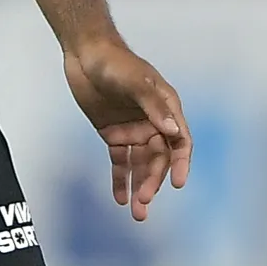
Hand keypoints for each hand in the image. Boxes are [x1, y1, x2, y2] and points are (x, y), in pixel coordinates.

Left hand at [64, 37, 191, 220]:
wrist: (85, 53)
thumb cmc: (114, 62)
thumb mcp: (135, 82)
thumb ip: (153, 106)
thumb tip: (173, 130)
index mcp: (166, 108)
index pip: (180, 141)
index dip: (181, 163)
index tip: (177, 183)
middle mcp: (154, 122)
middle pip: (159, 159)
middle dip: (153, 182)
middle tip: (144, 203)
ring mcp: (134, 130)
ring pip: (141, 165)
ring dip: (140, 187)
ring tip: (137, 212)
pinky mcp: (114, 134)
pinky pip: (121, 162)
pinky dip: (121, 180)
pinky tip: (120, 199)